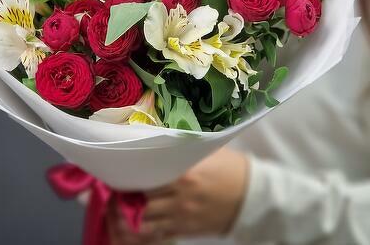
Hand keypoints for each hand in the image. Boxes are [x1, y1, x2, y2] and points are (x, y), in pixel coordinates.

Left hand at [107, 147, 248, 243]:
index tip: (121, 169)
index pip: (147, 177)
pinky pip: (157, 234)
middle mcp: (180, 198)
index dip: (130, 175)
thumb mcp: (207, 151)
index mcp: (184, 175)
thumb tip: (158, 136)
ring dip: (130, 215)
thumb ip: (182, 148)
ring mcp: (182, 217)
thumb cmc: (228, 167)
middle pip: (141, 201)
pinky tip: (136, 218)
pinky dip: (143, 229)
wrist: (251, 195)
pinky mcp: (185, 230)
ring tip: (123, 204)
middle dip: (126, 196)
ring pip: (145, 223)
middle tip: (118, 186)